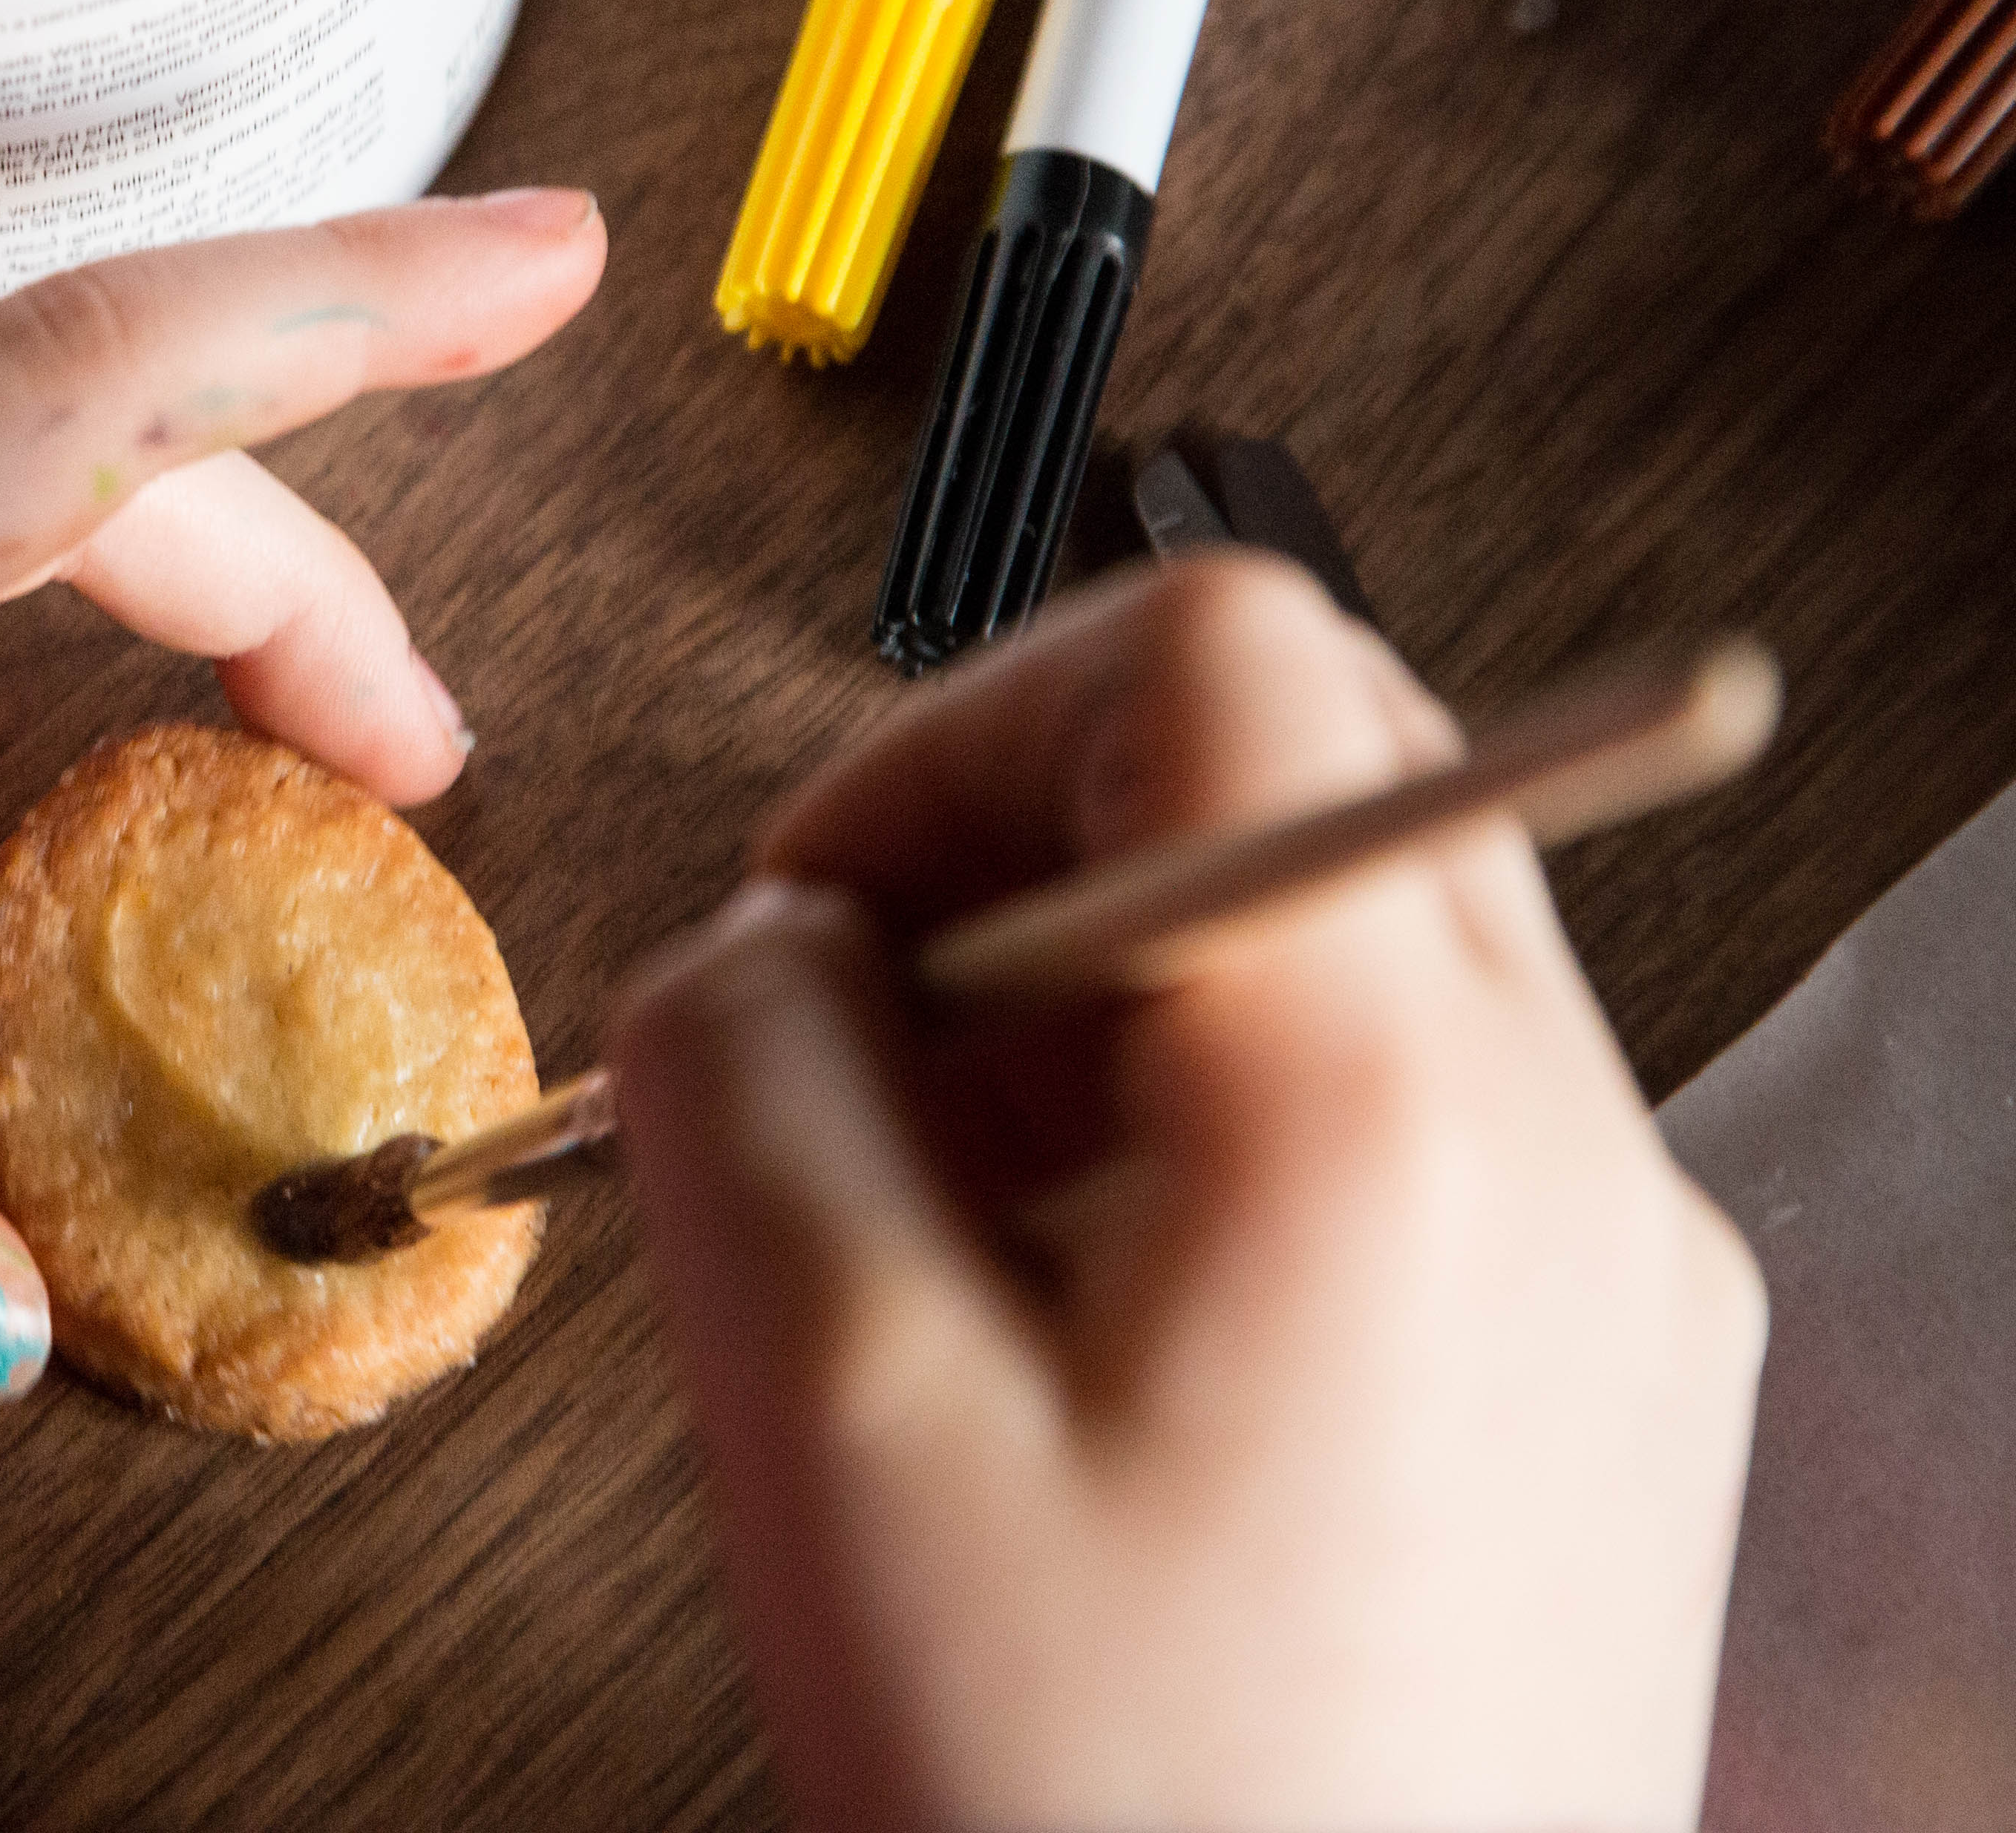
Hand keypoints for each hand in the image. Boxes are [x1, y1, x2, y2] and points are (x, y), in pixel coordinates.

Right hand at [610, 558, 1763, 1832]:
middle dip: (1035, 856)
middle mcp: (1573, 1148)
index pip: (1218, 647)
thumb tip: (763, 935)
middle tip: (889, 1054)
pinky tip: (1092, 1340)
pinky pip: (1408, 1113)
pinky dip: (1217, 1138)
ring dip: (1115, 1009)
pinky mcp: (1614, 1368)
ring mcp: (1623, 1259)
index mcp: (1393, 1110)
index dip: (967, 728)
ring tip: (973, 1242)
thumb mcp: (820, 1404)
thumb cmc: (1113, 1820)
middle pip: (1303, 753)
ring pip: (1349, 928)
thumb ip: (740, 1066)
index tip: (839, 910)